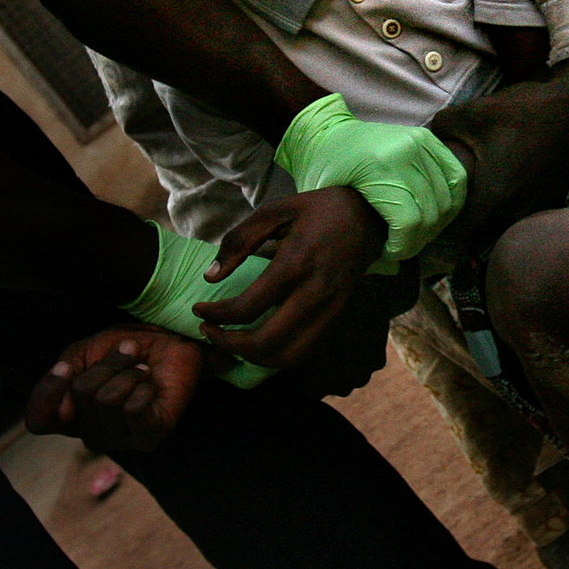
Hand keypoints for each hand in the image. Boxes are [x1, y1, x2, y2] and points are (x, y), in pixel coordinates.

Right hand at [28, 325, 206, 454]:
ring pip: (107, 401)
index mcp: (69, 415)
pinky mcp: (147, 438)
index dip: (47, 395)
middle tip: (125, 356)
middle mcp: (90, 433)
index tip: (66, 367)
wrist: (172, 341)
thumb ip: (64, 374)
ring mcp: (118, 440)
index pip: (38, 421)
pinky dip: (144, 386)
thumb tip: (63, 413)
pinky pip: (134, 410)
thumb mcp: (86, 352)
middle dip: (106, 365)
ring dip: (128, 372)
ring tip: (142, 370)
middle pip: (79, 397)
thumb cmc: (127, 349)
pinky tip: (151, 386)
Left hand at [197, 187, 386, 368]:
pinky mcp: (337, 317)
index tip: (199, 309)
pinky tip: (259, 341)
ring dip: (253, 358)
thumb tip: (210, 277)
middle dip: (229, 344)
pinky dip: (277, 355)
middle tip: (208, 331)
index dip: (215, 315)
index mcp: (296, 263)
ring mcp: (330, 309)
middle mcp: (315, 292)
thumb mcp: (274, 211)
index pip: (247, 307)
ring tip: (231, 342)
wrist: (369, 215)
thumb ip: (239, 241)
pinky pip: (305, 351)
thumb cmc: (317, 211)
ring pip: (288, 356)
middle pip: (266, 342)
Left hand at [275, 94, 466, 266]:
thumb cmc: (322, 169)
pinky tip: (433, 213)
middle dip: (419, 239)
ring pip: (448, 199)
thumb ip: (356, 238)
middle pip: (431, 213)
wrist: (326, 131)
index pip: (409, 221)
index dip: (404, 246)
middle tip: (401, 247)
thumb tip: (390, 271)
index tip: (388, 253)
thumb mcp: (327, 203)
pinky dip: (451, 200)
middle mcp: (404, 152)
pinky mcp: (428, 139)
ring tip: (415, 231)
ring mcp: (419, 142)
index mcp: (377, 168)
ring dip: (436, 224)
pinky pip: (457, 177)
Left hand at [427, 57, 568, 252]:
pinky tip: (505, 187)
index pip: (459, 235)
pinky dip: (512, 209)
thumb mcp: (472, 114)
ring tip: (476, 198)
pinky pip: (524, 216)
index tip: (433, 215)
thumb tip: (427, 140)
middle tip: (450, 206)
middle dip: (465, 225)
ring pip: (504, 228)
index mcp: (495, 201)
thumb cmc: (524, 111)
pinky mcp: (553, 202)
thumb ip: (440, 129)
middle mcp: (518, 214)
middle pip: (481, 236)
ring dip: (490, 219)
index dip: (443, 228)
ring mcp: (539, 211)